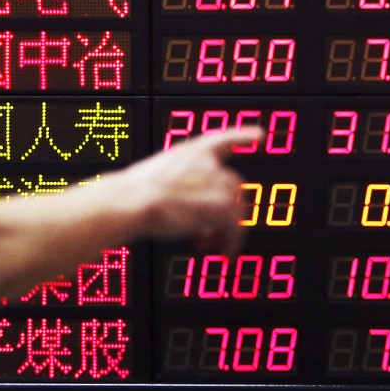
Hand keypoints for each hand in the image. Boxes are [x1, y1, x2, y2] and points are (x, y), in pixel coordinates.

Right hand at [114, 127, 264, 254]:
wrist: (130, 202)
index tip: (259, 136)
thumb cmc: (131, 194)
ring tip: (208, 244)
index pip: (222, 140)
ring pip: (236, 210)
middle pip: (233, 187)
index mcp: (189, 152)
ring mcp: (217, 182)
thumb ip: (178, 185)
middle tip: (208, 231)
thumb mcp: (155, 178)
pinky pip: (235, 228)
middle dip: (226, 210)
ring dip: (226, 230)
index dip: (242, 137)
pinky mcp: (223, 206)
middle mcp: (207, 163)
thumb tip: (185, 208)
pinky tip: (222, 254)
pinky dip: (230, 243)